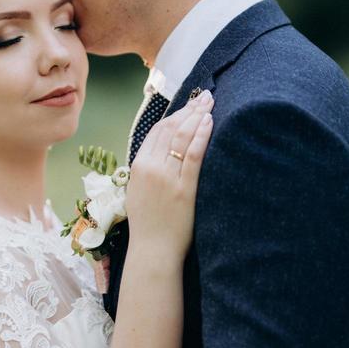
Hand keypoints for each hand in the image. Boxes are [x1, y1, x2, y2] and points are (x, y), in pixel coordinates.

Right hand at [126, 90, 213, 257]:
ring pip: (182, 137)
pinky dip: (201, 135)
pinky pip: (194, 155)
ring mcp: (167, 177)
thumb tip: (162, 153)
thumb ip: (148, 170)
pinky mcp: (184, 188)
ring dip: (197, 116)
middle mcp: (150, 167)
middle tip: (204, 97)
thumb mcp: (139, 192)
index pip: (157, 131)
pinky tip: (209, 122)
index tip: (188, 106)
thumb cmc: (149, 225)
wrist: (153, 250)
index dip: (174, 115)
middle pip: (171, 129)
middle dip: (189, 110)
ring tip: (210, 103)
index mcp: (138, 167)